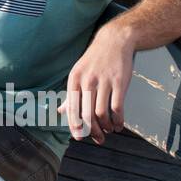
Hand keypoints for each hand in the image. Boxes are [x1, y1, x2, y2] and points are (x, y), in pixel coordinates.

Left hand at [62, 24, 135, 144]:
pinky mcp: (119, 82)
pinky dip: (118, 120)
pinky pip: (118, 107)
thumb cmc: (95, 59)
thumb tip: (61, 111)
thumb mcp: (79, 73)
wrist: (115, 41)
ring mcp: (104, 81)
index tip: (79, 137)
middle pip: (87, 114)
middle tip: (98, 139)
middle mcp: (87, 81)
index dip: (75, 126)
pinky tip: (119, 124)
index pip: (72, 108)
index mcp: (74, 79)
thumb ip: (71, 94)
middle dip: (92, 131)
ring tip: (109, 130)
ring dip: (106, 127)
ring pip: (102, 113)